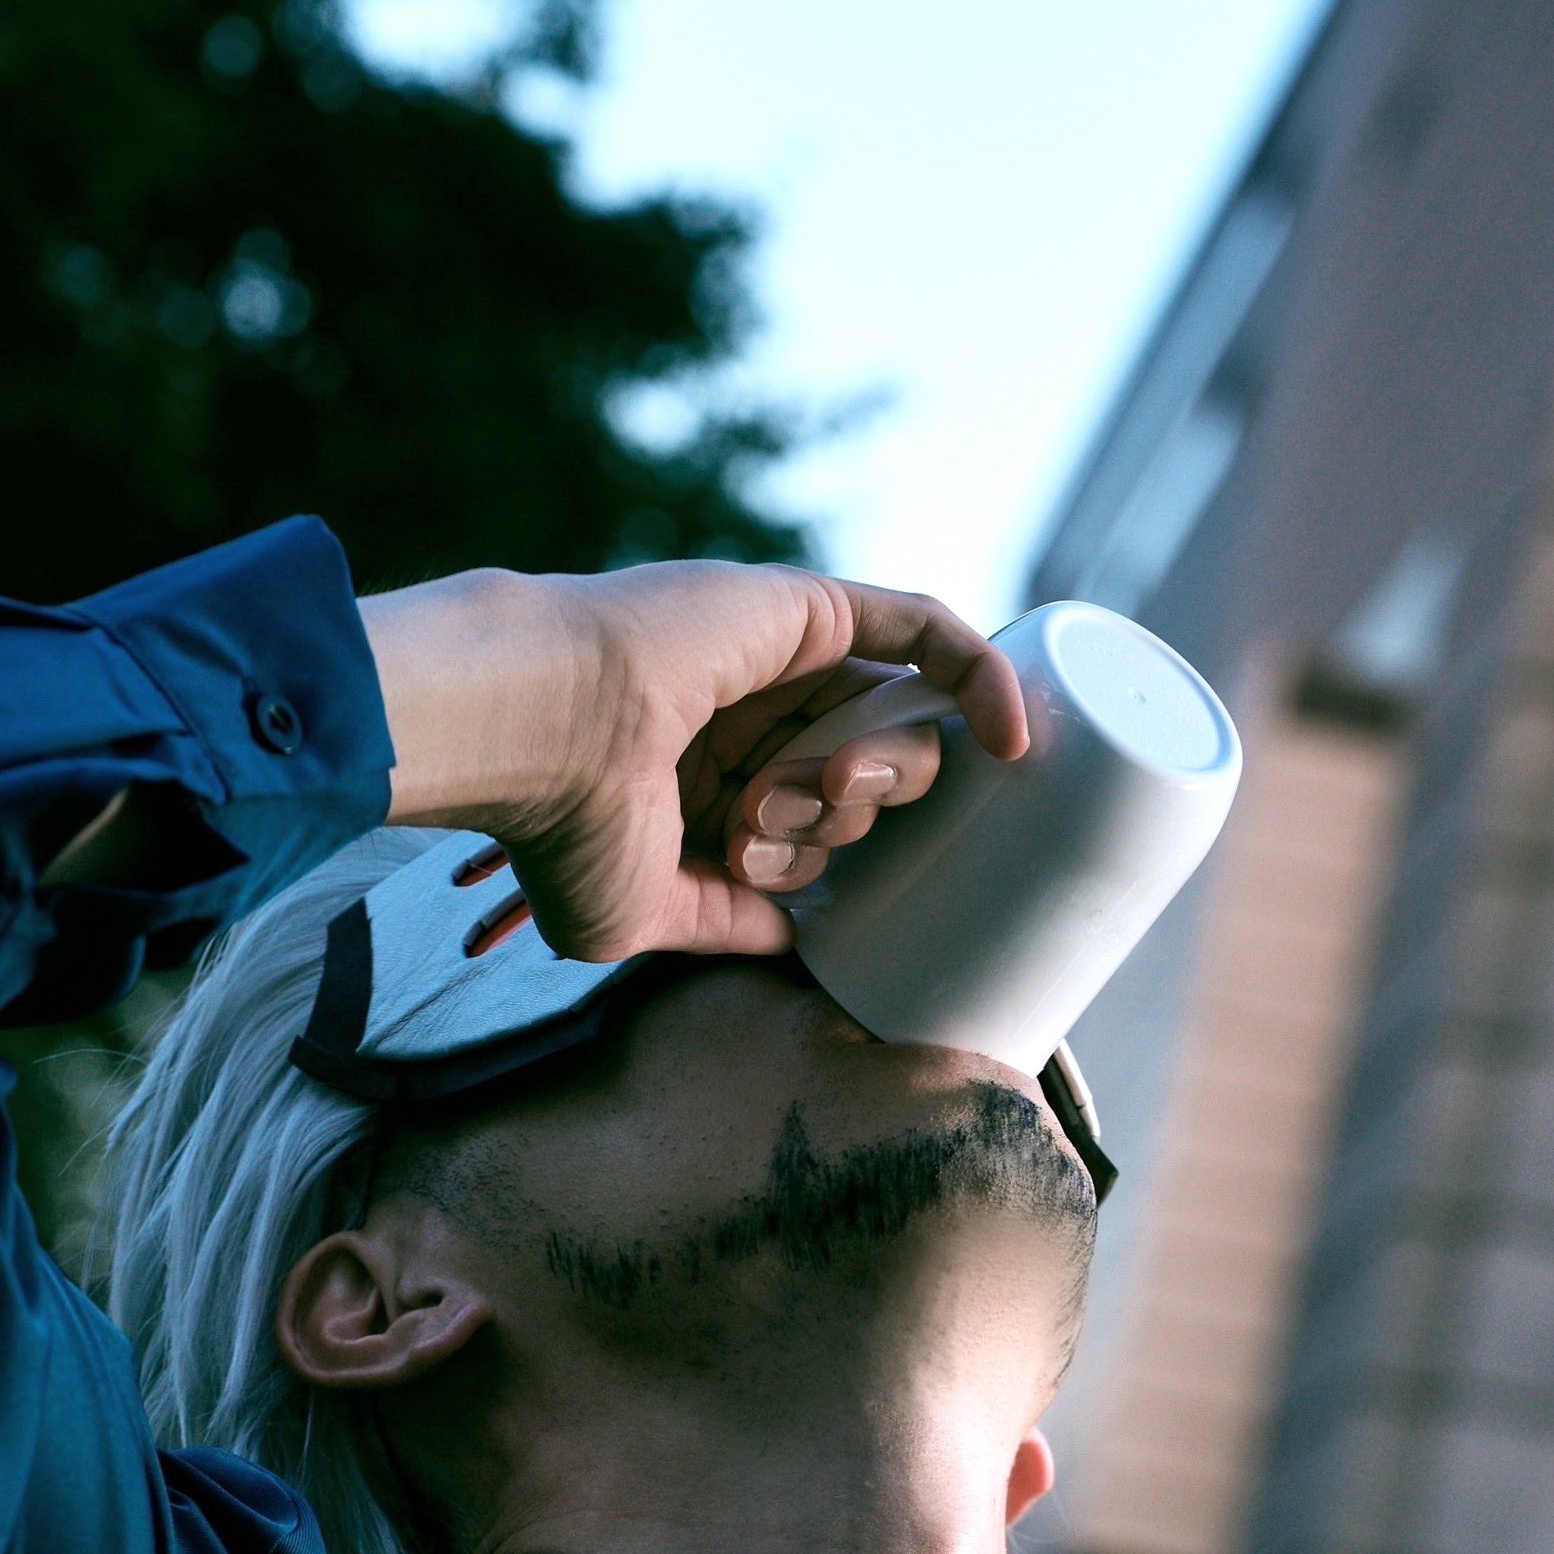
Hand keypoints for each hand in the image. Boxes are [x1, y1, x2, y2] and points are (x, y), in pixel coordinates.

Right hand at [359, 563, 1025, 962]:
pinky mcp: (812, 610)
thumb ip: (728, 922)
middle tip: (767, 822)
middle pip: (863, 774)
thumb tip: (792, 943)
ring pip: (893, 719)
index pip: (813, 820)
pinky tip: (1014, 738)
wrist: (539, 735)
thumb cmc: (564, 828)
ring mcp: (783, 655)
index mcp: (709, 778)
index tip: (763, 872)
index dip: (812, 857)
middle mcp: (751, 712)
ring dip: (876, 775)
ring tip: (809, 785)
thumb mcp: (647, 912)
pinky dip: (979, 676)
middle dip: (840, 819)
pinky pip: (927, 631)